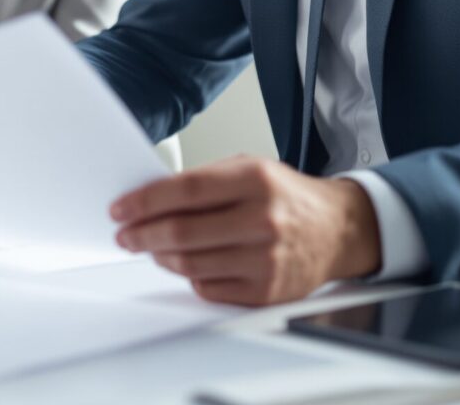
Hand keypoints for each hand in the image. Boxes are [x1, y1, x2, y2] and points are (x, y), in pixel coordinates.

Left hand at [109, 156, 381, 305]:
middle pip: (182, 231)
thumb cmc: (288, 197)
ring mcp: (265, 259)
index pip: (185, 190)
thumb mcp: (251, 168)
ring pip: (190, 263)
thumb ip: (205, 179)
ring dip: (161, 257)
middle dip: (143, 234)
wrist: (338, 230)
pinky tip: (187, 263)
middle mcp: (262, 220)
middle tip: (126, 235)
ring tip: (153, 248)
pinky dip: (189, 276)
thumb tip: (151, 196)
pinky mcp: (265, 291)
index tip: (121, 208)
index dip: (145, 201)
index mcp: (256, 180)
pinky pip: (208, 288)